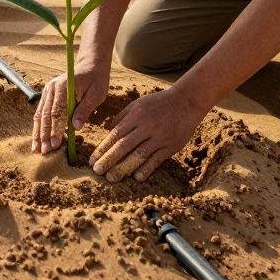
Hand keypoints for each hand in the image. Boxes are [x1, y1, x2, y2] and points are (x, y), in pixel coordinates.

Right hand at [31, 56, 110, 153]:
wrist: (90, 65)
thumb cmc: (96, 80)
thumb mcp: (96, 94)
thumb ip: (84, 110)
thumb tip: (75, 127)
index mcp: (63, 86)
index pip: (57, 112)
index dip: (55, 129)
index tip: (55, 144)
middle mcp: (52, 88)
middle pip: (45, 114)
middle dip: (44, 134)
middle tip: (45, 151)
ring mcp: (48, 91)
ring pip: (40, 115)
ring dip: (38, 133)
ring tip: (36, 149)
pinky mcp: (48, 95)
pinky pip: (41, 112)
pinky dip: (39, 127)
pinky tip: (38, 139)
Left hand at [89, 87, 205, 182]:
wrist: (187, 101)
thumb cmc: (159, 102)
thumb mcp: (138, 104)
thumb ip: (123, 116)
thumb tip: (109, 132)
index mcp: (136, 115)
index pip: (115, 135)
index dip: (103, 149)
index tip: (92, 160)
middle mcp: (146, 126)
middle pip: (124, 146)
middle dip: (109, 160)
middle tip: (97, 171)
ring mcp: (160, 137)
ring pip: (139, 155)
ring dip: (124, 168)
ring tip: (111, 178)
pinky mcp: (171, 145)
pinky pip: (156, 159)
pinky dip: (146, 169)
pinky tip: (136, 177)